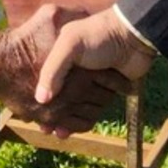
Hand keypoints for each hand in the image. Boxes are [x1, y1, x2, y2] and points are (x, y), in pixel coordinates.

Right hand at [0, 5, 134, 134]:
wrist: (132, 36)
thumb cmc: (98, 36)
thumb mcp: (69, 45)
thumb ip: (53, 70)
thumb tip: (40, 100)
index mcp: (61, 61)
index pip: (45, 86)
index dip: (39, 103)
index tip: (35, 118)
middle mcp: (74, 74)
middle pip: (59, 101)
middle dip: (52, 116)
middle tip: (46, 129)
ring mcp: (90, 84)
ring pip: (75, 109)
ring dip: (69, 120)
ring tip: (60, 131)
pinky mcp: (107, 91)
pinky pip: (92, 112)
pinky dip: (84, 122)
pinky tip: (74, 128)